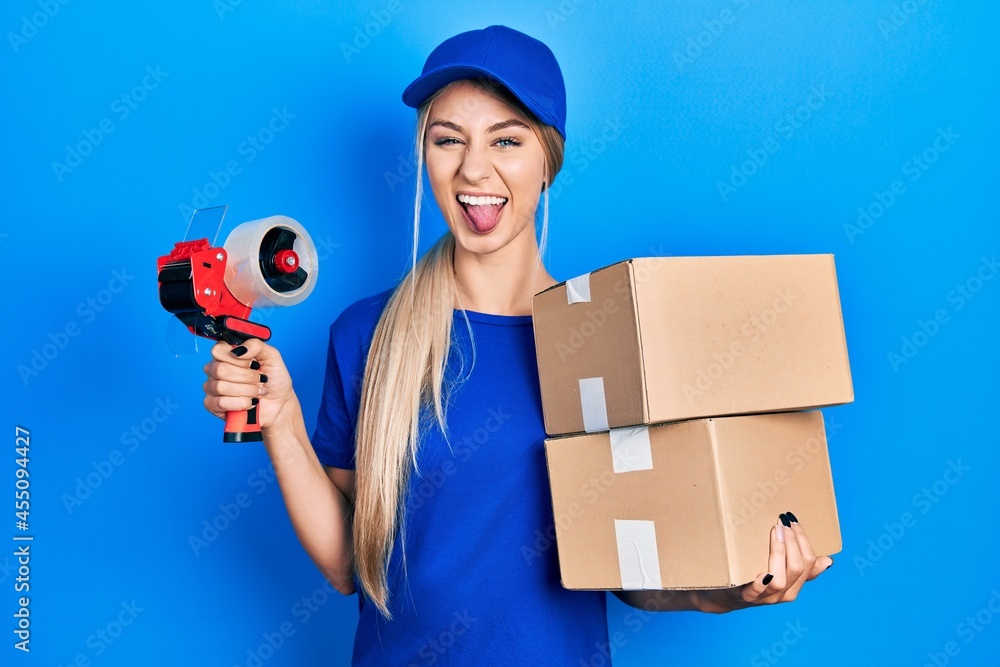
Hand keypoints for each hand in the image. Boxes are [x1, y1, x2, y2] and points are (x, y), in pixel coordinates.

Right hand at [202, 338, 296, 432]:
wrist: (280, 404)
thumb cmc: (274, 380)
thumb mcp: (272, 357)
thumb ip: (256, 345)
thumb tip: (240, 349)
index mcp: (227, 355)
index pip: (218, 350)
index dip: (239, 359)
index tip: (253, 364)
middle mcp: (216, 369)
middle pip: (220, 369)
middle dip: (247, 377)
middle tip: (259, 380)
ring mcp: (212, 387)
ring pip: (221, 387)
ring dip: (246, 391)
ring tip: (257, 392)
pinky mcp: (213, 405)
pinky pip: (219, 403)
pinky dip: (240, 403)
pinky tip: (249, 402)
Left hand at [692, 512, 833, 613]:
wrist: (724, 595)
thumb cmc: (753, 577)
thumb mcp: (780, 570)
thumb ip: (800, 565)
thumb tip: (828, 560)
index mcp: (795, 585)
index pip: (809, 563)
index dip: (803, 540)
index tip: (793, 521)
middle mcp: (784, 593)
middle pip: (797, 568)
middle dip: (792, 541)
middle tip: (782, 521)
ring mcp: (765, 597)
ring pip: (780, 579)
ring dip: (779, 552)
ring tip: (774, 532)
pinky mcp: (745, 597)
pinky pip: (756, 592)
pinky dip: (761, 583)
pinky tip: (763, 572)